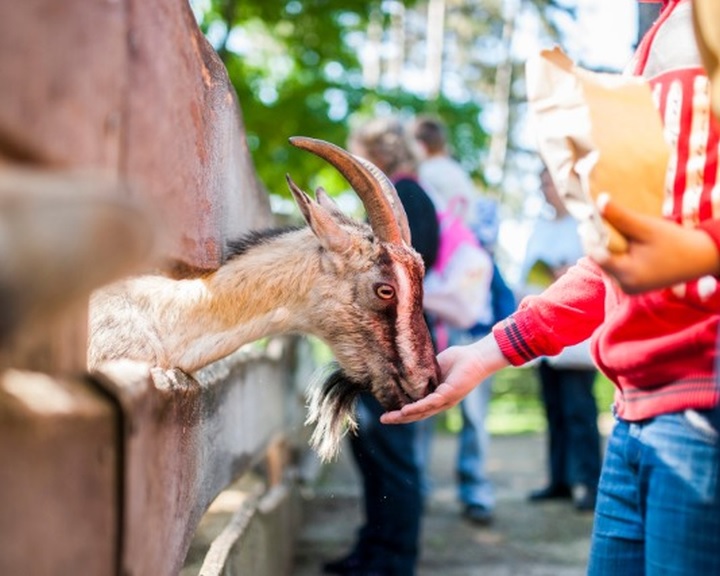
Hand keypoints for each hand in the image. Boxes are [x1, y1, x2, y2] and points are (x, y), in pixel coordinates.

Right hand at [381, 335, 507, 423]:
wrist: (476, 357)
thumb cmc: (459, 359)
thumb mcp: (434, 366)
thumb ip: (423, 371)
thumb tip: (407, 367)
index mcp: (436, 396)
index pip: (417, 408)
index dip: (402, 411)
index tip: (387, 412)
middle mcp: (440, 402)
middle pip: (417, 415)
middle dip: (399, 418)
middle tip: (383, 420)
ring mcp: (445, 401)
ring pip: (421, 412)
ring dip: (404, 416)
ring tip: (389, 418)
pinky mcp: (449, 395)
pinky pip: (430, 403)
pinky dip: (417, 408)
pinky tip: (405, 410)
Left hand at [588, 193, 719, 293]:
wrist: (702, 258)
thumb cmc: (676, 242)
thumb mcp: (647, 228)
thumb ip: (620, 217)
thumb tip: (598, 201)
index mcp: (626, 275)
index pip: (596, 255)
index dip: (590, 236)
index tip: (589, 218)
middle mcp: (624, 285)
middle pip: (600, 259)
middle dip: (598, 240)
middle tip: (595, 219)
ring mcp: (628, 287)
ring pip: (607, 263)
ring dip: (607, 245)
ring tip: (608, 227)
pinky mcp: (633, 284)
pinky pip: (617, 267)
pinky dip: (617, 253)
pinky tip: (620, 239)